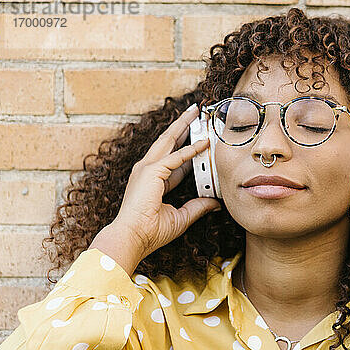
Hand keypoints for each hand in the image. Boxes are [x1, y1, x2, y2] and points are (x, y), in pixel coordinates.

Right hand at [111, 105, 221, 259]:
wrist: (134, 237)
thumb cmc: (151, 231)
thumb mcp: (181, 217)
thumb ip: (198, 207)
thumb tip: (215, 203)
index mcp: (153, 182)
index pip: (174, 161)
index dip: (189, 150)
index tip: (202, 141)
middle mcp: (147, 171)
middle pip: (169, 143)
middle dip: (182, 127)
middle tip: (195, 114)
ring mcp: (147, 169)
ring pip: (169, 140)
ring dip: (183, 125)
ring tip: (195, 112)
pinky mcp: (151, 172)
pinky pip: (176, 157)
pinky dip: (191, 149)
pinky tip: (205, 142)